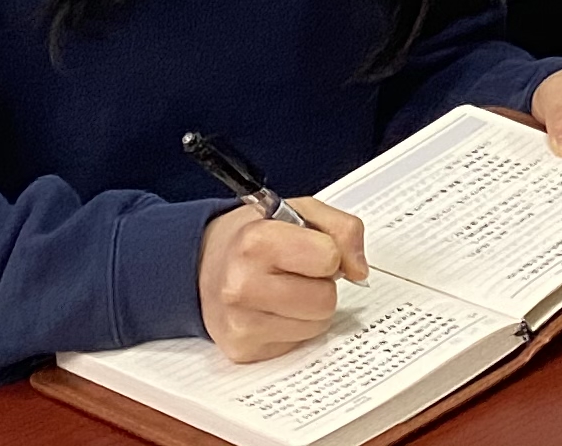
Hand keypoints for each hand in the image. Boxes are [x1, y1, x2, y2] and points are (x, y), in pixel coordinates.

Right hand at [197, 199, 364, 361]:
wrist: (202, 266)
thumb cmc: (256, 236)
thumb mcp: (300, 211)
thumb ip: (343, 230)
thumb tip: (360, 271)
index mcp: (257, 242)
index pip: (329, 258)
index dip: (328, 252)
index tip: (310, 249)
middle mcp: (242, 285)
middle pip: (325, 300)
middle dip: (321, 285)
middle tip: (298, 273)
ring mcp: (240, 323)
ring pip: (316, 326)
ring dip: (310, 309)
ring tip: (284, 290)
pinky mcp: (242, 350)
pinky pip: (297, 344)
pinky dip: (293, 328)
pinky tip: (272, 310)